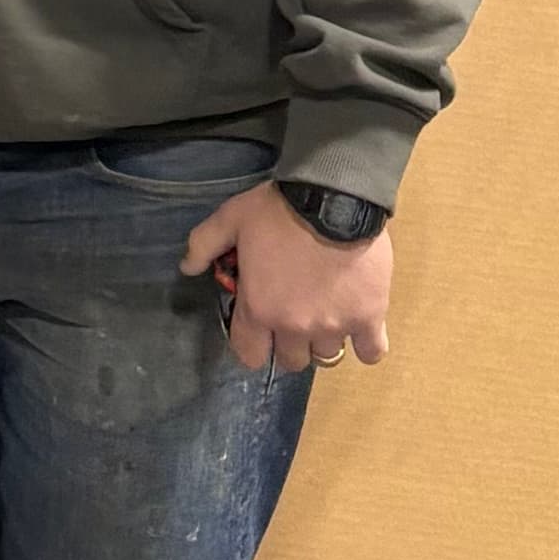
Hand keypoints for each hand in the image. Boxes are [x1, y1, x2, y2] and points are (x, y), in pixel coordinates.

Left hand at [184, 181, 391, 378]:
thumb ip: (203, 245)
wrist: (334, 198)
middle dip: (289, 345)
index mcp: (259, 309)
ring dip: (324, 341)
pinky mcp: (369, 317)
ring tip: (326, 317)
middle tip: (294, 319)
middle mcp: (295, 327)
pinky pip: (372, 352)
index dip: (252, 346)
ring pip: (327, 357)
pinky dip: (368, 346)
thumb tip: (186, 268)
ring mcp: (334, 326)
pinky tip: (362, 331)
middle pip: (291, 361)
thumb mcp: (230, 219)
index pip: (249, 355)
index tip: (259, 332)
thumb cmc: (278, 210)